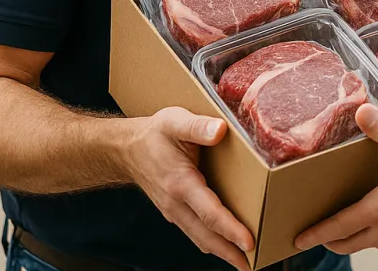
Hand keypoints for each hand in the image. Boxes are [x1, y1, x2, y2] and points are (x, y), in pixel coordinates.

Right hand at [123, 106, 254, 270]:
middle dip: (230, 252)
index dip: (230, 229)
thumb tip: (220, 130)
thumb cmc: (154, 134)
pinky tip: (224, 243)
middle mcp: (176, 203)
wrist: (125, 148)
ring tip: (244, 259)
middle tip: (252, 264)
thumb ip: (198, 126)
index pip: (209, 213)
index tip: (249, 242)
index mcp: (180, 183)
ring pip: (200, 237)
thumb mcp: (175, 121)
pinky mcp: (174, 211)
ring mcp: (173, 210)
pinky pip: (194, 231)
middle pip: (206, 236)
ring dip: (221, 251)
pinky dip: (211, 241)